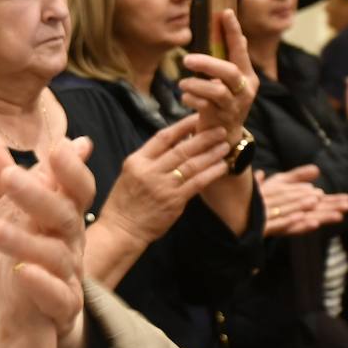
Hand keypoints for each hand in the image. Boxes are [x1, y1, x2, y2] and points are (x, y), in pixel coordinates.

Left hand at [0, 128, 93, 347]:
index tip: (58, 146)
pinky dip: (41, 283)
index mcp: (55, 226)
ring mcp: (66, 284)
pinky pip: (59, 299)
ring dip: (28, 239)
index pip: (70, 189)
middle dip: (41, 193)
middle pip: (66, 214)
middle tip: (10, 176)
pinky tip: (21, 274)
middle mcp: (67, 250)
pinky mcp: (58, 319)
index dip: (69, 168)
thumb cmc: (7, 285)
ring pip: (60, 254)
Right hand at [99, 114, 230, 247]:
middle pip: (181, 149)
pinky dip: (211, 173)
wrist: (122, 229)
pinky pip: (197, 183)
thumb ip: (150, 160)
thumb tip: (175, 144)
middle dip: (203, 137)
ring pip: (192, 165)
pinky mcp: (174, 201)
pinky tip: (222, 166)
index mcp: (137, 161)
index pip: (163, 137)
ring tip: (225, 146)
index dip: (182, 126)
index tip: (197, 118)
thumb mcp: (130, 174)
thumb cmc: (125, 202)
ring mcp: (162, 186)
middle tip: (220, 129)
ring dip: (211, 154)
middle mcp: (149, 171)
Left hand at [180, 9, 258, 145]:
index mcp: (247, 76)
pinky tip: (185, 97)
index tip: (225, 13)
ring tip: (183, 83)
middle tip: (187, 59)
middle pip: (229, 72)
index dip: (233, 31)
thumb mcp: (226, 81)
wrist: (223, 135)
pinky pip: (205, 106)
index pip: (241, 50)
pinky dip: (192, 99)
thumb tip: (224, 32)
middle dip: (208, 63)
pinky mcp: (221, 119)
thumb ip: (224, 61)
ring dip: (196, 84)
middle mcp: (245, 90)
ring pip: (217, 90)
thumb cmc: (222, 102)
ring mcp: (235, 106)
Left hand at [257, 166, 347, 235]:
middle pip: (314, 214)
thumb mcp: (279, 183)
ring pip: (303, 221)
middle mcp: (290, 216)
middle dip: (331, 211)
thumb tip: (317, 170)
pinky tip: (310, 222)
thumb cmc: (261, 196)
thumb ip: (297, 178)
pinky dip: (298, 225)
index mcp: (295, 207)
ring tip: (336, 216)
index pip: (317, 205)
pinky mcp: (268, 228)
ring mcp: (280, 223)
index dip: (332, 203)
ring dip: (319, 218)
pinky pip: (284, 227)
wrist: (237, 204)